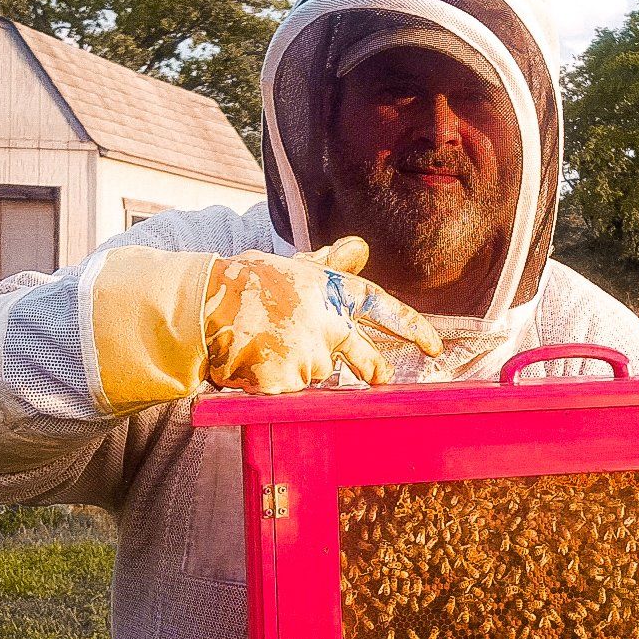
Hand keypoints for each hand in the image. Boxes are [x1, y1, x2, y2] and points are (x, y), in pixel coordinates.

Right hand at [203, 237, 442, 393]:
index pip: (383, 307)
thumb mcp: (293, 268)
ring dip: (298, 367)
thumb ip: (330, 263)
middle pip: (363, 359)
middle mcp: (328, 323)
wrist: (203, 304)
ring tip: (266, 344)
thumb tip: (360, 247)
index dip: (412, 327)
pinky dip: (275, 382)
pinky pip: (291, 391)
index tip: (435, 348)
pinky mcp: (288, 380)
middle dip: (374, 369)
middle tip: (381, 377)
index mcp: (332, 291)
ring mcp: (309, 354)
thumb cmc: (248, 283)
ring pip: (316, 374)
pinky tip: (255, 362)